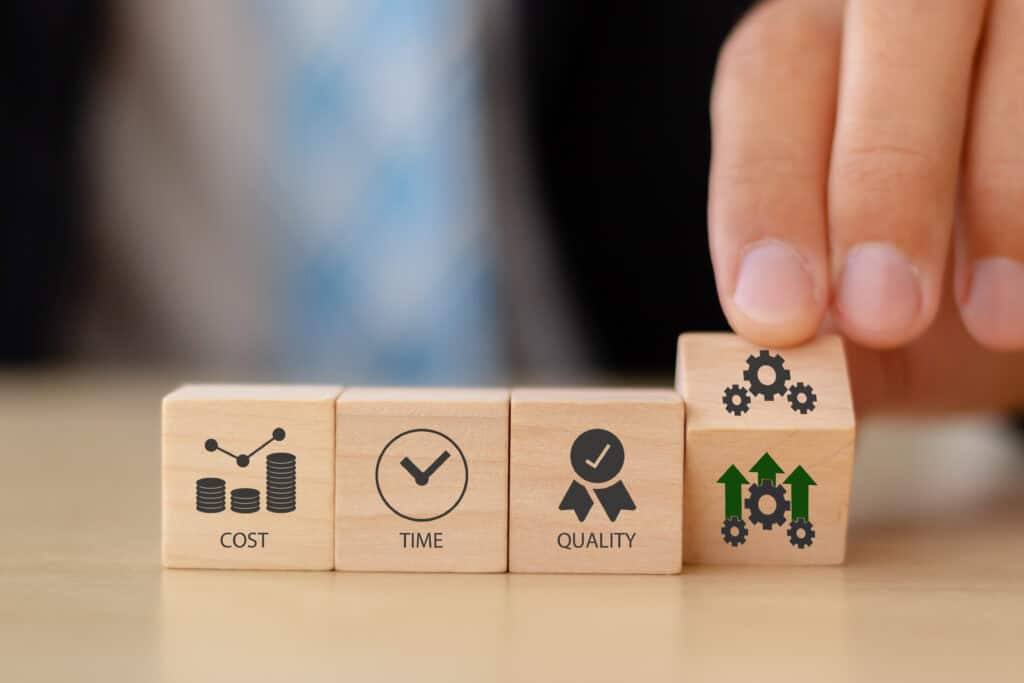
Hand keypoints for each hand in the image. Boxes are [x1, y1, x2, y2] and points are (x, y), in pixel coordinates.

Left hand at [709, 0, 1023, 413]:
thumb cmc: (938, 269)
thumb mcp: (867, 307)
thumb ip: (819, 329)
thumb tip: (763, 389)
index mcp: (823, 41)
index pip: (773, 77)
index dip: (766, 195)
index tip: (774, 315)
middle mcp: (917, 1)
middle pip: (903, 21)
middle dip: (889, 177)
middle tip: (885, 314)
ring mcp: (1018, 6)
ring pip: (1021, 43)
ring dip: (1005, 193)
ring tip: (997, 325)